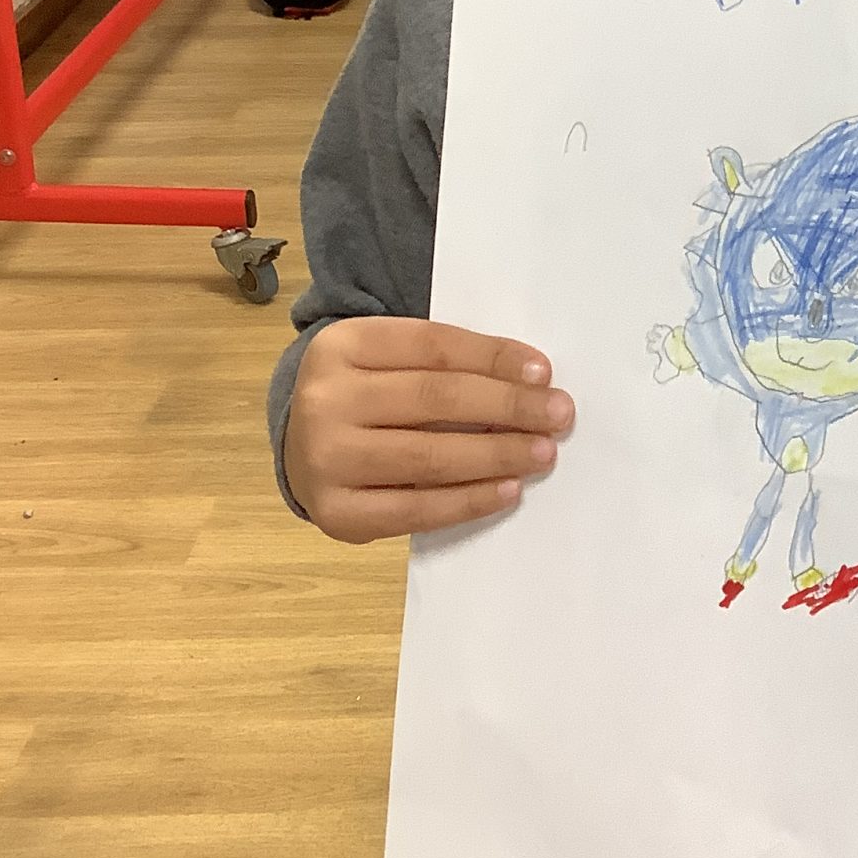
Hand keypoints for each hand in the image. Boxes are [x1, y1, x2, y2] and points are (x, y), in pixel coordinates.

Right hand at [285, 318, 573, 543]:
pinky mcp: (336, 512)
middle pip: (435, 399)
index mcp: (342, 345)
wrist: (300, 446)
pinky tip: (508, 490)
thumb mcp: (389, 359)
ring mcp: (325, 459)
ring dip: (497, 456)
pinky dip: (469, 500)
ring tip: (543, 452)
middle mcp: (325, 399)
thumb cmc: (367, 395)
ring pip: (429, 456)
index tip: (543, 372)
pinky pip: (416, 509)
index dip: (493, 358)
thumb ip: (445, 363)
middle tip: (558, 414)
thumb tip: (532, 382)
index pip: (433, 347)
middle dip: (508, 406)